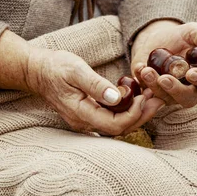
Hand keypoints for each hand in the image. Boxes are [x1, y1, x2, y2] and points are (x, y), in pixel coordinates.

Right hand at [25, 47, 164, 135]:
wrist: (36, 70)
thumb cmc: (55, 66)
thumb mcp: (75, 70)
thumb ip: (96, 84)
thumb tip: (119, 98)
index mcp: (81, 113)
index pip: (115, 125)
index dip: (134, 113)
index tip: (146, 95)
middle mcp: (83, 122)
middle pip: (120, 129)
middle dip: (142, 115)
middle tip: (160, 99)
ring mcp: (85, 120)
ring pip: (117, 125)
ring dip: (137, 113)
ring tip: (153, 97)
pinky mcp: (88, 114)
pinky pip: (111, 118)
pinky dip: (127, 110)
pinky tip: (137, 98)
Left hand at [131, 20, 196, 107]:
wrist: (158, 40)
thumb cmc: (181, 37)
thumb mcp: (192, 31)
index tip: (191, 73)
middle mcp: (189, 89)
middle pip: (187, 98)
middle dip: (175, 89)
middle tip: (164, 79)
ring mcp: (170, 94)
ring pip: (165, 98)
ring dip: (155, 86)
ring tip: (146, 70)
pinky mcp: (152, 93)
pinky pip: (147, 95)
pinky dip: (141, 83)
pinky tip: (139, 69)